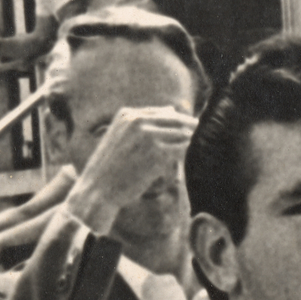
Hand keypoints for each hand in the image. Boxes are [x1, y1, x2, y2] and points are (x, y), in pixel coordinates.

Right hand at [67, 107, 197, 238]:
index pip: (162, 112)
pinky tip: (195, 160)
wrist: (97, 189)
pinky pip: (182, 149)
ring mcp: (147, 135)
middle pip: (175, 120)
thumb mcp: (120, 139)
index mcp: (126, 114)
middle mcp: (137, 120)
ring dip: (192, 141)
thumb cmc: (110, 169)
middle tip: (203, 136)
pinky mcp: (156, 153)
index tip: (192, 127)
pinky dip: (189, 154)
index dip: (179, 120)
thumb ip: (142, 125)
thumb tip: (172, 110)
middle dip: (191, 128)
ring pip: (181, 134)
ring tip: (202, 148)